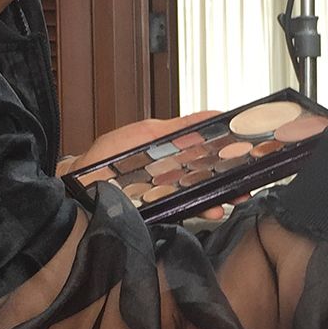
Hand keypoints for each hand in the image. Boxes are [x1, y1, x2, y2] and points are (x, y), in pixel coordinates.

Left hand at [69, 112, 237, 220]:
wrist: (79, 187)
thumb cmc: (106, 158)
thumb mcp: (146, 133)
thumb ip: (178, 127)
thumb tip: (210, 115)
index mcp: (172, 154)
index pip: (206, 153)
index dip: (228, 154)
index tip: (247, 152)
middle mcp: (171, 176)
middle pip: (208, 178)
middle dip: (230, 180)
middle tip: (248, 181)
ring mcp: (165, 195)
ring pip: (200, 197)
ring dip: (220, 197)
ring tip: (234, 197)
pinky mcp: (158, 213)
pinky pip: (184, 212)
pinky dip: (200, 211)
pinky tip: (211, 209)